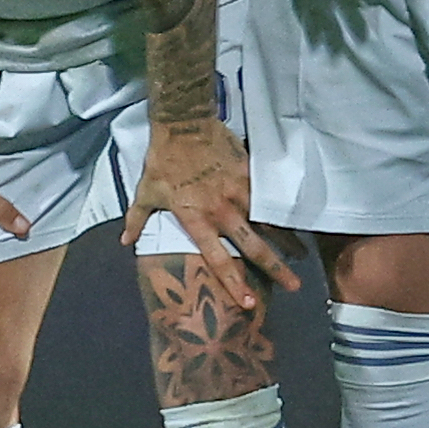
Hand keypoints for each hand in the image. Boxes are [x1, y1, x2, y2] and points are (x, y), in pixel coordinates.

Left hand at [122, 116, 294, 299]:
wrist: (184, 125)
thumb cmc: (163, 161)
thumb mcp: (145, 192)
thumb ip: (137, 220)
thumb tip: (125, 242)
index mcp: (197, 220)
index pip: (219, 259)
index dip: (234, 283)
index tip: (249, 303)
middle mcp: (222, 211)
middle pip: (254, 247)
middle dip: (275, 268)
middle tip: (294, 286)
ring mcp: (240, 192)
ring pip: (269, 223)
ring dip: (288, 241)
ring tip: (303, 256)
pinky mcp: (250, 175)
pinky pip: (268, 197)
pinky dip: (282, 210)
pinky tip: (297, 219)